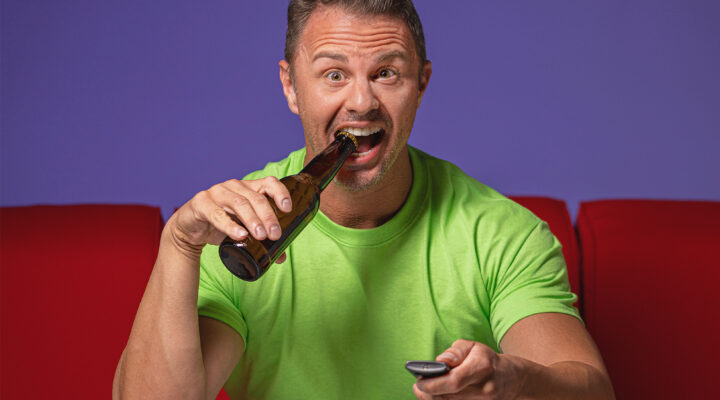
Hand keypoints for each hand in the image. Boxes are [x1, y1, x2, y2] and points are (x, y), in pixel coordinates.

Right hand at [166, 176, 291, 259]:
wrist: (190, 229)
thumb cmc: (221, 225)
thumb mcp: (243, 230)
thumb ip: (262, 240)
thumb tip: (282, 257)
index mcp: (248, 189)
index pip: (268, 183)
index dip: (280, 193)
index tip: (288, 209)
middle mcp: (234, 187)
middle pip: (255, 198)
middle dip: (268, 216)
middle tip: (274, 234)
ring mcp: (217, 192)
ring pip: (239, 203)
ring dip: (252, 220)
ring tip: (261, 236)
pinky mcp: (201, 203)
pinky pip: (217, 214)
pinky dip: (230, 225)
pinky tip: (240, 234)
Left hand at [413, 339, 523, 398]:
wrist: (512, 379)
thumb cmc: (487, 360)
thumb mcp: (473, 347)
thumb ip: (454, 352)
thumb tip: (439, 361)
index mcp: (482, 367)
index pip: (453, 381)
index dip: (433, 384)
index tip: (419, 381)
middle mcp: (485, 389)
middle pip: (450, 397)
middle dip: (429, 393)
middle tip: (418, 386)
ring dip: (434, 399)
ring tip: (425, 391)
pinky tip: (438, 396)